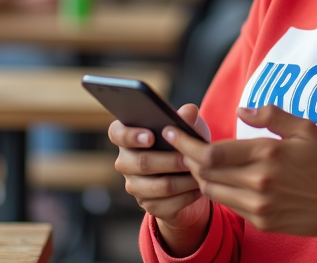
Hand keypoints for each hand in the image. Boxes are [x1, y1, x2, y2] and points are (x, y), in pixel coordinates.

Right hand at [109, 104, 211, 255]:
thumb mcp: (188, 128)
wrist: (189, 175)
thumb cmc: (184, 143)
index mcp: (128, 136)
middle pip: (141, 162)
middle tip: (189, 159)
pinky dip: (185, 196)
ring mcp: (134, 185)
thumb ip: (187, 118)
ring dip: (182, 181)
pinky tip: (198, 188)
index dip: (131, 136)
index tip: (151, 137)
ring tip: (199, 173)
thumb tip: (189, 111)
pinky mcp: (146, 204)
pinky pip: (165, 204)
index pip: (117, 133)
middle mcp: (125, 161)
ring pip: (157, 186)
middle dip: (169, 161)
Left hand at [166, 105, 316, 255]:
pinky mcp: (262, 222)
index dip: (186, 143)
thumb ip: (271, 115)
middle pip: (204, 173)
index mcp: (267, 155)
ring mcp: (258, 207)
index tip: (172, 133)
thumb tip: (243, 110)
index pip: (210, 153)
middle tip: (179, 144)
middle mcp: (258, 183)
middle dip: (186, 158)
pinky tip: (221, 178)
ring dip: (200, 176)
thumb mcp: (305, 128)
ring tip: (198, 161)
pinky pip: (230, 205)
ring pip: (212, 191)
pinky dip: (220, 190)